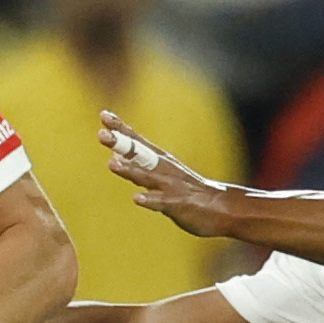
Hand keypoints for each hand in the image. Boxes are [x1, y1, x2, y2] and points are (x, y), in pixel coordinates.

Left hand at [99, 112, 229, 238]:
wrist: (222, 207)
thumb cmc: (188, 190)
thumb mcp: (162, 173)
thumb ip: (138, 164)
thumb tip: (114, 153)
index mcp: (160, 160)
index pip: (137, 140)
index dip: (120, 128)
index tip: (104, 115)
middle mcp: (164, 169)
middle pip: (139, 154)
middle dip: (120, 143)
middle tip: (101, 134)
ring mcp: (171, 186)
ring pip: (147, 176)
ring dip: (130, 170)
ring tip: (112, 164)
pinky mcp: (178, 204)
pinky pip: (162, 202)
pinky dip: (150, 199)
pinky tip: (137, 198)